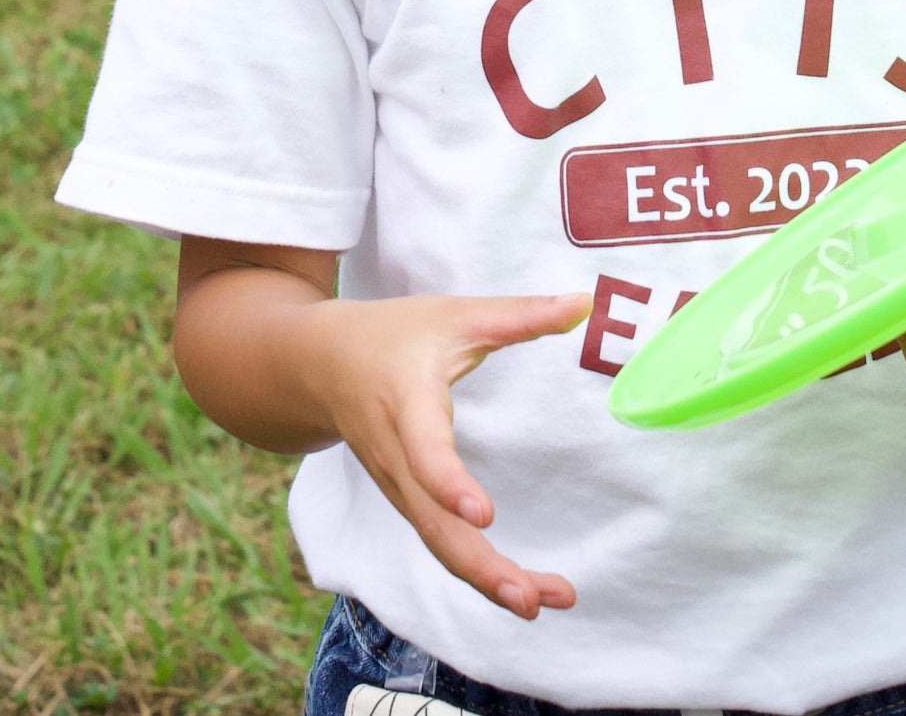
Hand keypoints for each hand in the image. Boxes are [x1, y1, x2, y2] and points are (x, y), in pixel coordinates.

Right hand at [296, 292, 588, 619]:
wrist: (318, 365)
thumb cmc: (392, 335)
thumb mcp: (453, 314)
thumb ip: (519, 315)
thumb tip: (587, 303)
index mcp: (405, 402)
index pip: (423, 452)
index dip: (448, 484)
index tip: (482, 515)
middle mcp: (397, 457)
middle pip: (433, 524)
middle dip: (479, 566)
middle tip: (528, 598)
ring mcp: (399, 487)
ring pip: (438, 545)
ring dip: (487, 580)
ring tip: (541, 603)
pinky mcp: (408, 503)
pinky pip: (440, 545)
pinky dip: (478, 572)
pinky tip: (524, 591)